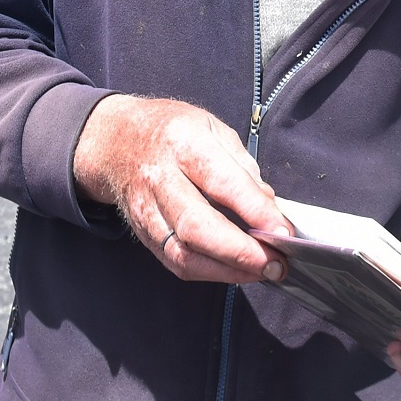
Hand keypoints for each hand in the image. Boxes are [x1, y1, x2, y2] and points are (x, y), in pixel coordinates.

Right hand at [73, 95, 291, 282]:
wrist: (115, 140)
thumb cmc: (171, 131)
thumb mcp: (213, 128)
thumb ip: (243, 166)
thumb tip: (268, 206)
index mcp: (183, 143)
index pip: (222, 182)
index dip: (256, 211)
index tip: (285, 231)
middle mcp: (159, 178)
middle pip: (197, 226)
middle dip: (241, 252)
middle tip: (276, 263)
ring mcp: (146, 209)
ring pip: (182, 252)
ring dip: (226, 270)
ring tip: (260, 272)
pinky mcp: (142, 233)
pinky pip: (174, 261)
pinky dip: (208, 272)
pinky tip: (233, 271)